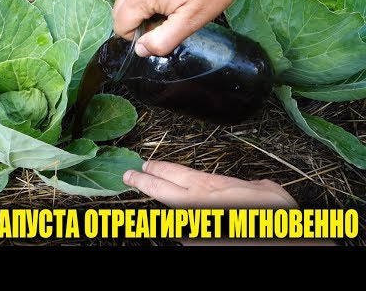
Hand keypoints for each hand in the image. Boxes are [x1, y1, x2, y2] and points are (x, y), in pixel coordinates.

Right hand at [113, 0, 245, 56]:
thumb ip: (163, 41)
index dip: (139, 37)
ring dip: (143, 9)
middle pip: (120, 13)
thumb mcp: (190, 21)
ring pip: (127, 0)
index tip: (161, 31)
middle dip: (139, 23)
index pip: (121, 27)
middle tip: (165, 20)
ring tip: (169, 6)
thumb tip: (142, 50)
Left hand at [124, 160, 335, 244]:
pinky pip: (190, 230)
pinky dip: (191, 223)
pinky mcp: (196, 240)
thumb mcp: (266, 191)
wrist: (275, 239)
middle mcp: (196, 206)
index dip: (157, 168)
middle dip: (142, 182)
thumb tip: (242, 188)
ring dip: (171, 205)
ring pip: (175, 213)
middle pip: (161, 191)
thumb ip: (246, 186)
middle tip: (129, 176)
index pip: (174, 173)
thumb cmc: (272, 216)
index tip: (143, 165)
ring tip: (165, 195)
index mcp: (209, 187)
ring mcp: (193, 227)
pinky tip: (205, 221)